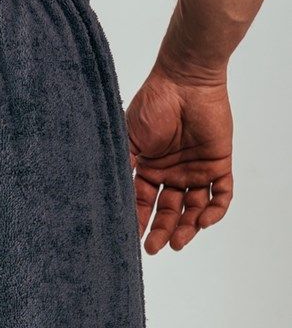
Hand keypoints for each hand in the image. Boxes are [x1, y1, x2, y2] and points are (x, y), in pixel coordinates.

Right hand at [125, 65, 232, 253]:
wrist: (184, 80)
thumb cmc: (153, 104)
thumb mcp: (128, 139)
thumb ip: (122, 166)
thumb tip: (107, 198)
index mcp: (150, 168)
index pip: (144, 203)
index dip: (138, 221)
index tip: (131, 238)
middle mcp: (173, 173)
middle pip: (169, 211)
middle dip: (162, 231)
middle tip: (155, 247)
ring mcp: (196, 169)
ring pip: (194, 208)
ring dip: (187, 227)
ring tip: (178, 242)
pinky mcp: (219, 163)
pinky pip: (221, 194)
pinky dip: (214, 211)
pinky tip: (203, 222)